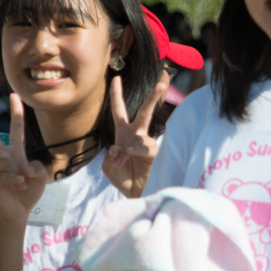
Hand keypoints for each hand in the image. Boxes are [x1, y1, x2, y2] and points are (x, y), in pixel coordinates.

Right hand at [0, 94, 47, 225]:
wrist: (19, 211)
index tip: (14, 95)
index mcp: (16, 152)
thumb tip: (23, 168)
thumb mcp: (41, 177)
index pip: (16, 129)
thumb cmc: (29, 191)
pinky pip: (1, 174)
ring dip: (19, 173)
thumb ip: (38, 168)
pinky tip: (19, 184)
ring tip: (23, 183)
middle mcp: (3, 157)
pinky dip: (13, 179)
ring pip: (3, 160)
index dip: (16, 112)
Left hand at [102, 73, 168, 198]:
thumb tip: (119, 148)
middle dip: (151, 98)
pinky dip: (135, 151)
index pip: (119, 111)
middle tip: (161, 84)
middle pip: (144, 113)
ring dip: (129, 147)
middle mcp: (136, 135)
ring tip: (122, 159)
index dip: (116, 95)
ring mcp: (146, 144)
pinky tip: (129, 155)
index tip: (116, 78)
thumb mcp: (109, 168)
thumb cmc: (123, 178)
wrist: (136, 193)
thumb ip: (109, 158)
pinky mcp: (154, 154)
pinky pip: (144, 148)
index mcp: (123, 134)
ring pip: (140, 135)